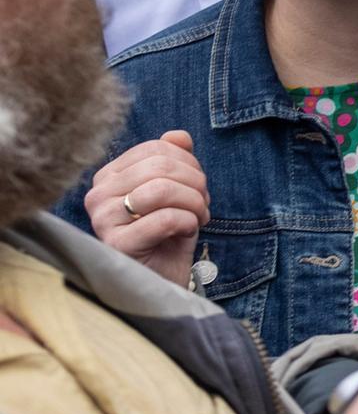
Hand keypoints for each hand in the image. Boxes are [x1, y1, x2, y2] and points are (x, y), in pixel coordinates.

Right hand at [83, 131, 206, 285]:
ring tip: (199, 216)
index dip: (189, 163)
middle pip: (161, 167)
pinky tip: (188, 230)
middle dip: (195, 183)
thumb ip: (174, 159)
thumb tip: (178, 135)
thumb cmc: (167, 233)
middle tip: (203, 203)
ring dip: (194, 202)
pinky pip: (164, 219)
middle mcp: (97, 195)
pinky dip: (188, 221)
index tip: (198, 185)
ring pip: (161, 189)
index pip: (156, 149)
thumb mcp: (176, 191)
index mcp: (109, 176)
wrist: (162, 278)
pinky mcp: (116, 245)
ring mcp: (102, 220)